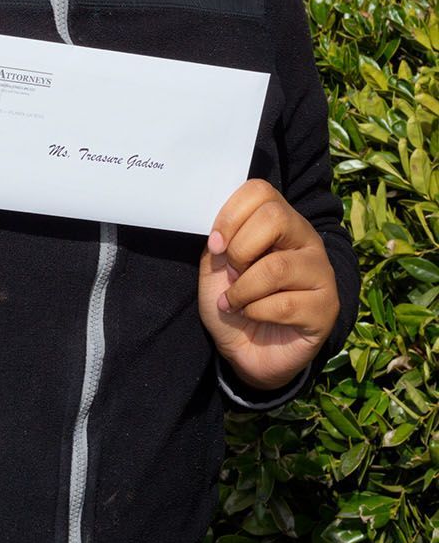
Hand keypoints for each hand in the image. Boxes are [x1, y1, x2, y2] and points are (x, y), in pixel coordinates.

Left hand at [198, 179, 339, 390]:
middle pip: (276, 218)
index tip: (216, 245)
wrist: (245, 351)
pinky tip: (252, 316)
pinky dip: (256, 312)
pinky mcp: (326, 308)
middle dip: (240, 250)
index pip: (261, 191)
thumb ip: (220, 242)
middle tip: (232, 273)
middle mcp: (306, 240)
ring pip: (277, 267)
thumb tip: (221, 234)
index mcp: (280, 221)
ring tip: (235, 302)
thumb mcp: (216, 267)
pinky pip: (285, 304)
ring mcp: (321, 273)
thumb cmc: (233, 302)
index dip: (230, 215)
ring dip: (243, 289)